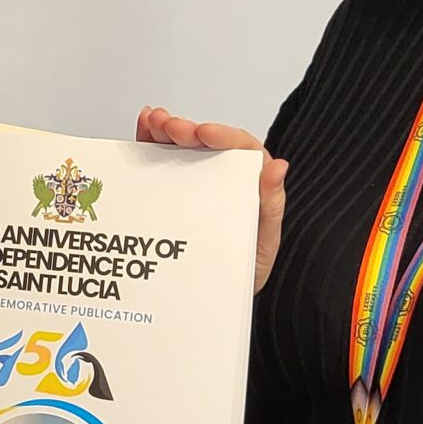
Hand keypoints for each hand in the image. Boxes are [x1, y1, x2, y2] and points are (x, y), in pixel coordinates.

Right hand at [136, 107, 286, 291]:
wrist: (217, 301)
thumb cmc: (245, 271)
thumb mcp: (263, 244)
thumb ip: (270, 206)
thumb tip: (278, 167)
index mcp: (250, 184)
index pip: (241, 149)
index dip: (222, 135)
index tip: (203, 133)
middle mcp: (224, 178)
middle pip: (206, 143)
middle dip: (185, 129)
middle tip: (167, 127)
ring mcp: (198, 182)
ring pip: (182, 147)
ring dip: (165, 130)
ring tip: (151, 122)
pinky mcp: (175, 192)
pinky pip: (163, 163)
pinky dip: (151, 144)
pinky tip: (144, 130)